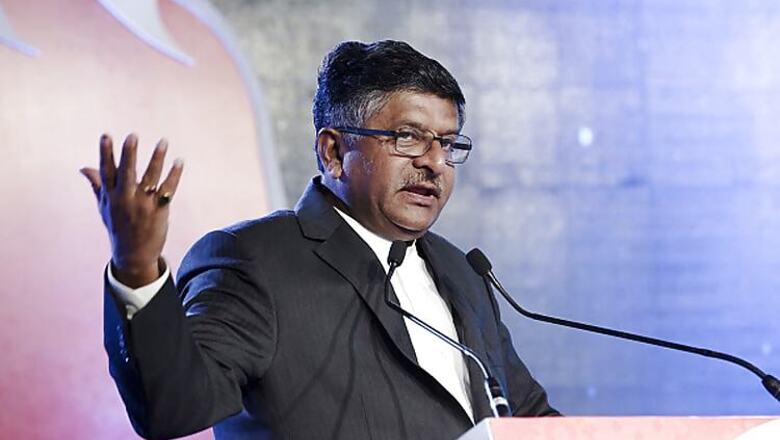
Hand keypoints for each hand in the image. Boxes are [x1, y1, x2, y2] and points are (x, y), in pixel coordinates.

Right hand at [80, 133, 183, 286]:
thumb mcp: (104, 207)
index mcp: (110, 196)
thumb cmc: (118, 227)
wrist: (133, 255)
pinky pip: (168, 189)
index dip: (106, 153)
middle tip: (132, 135)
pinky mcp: (159, 210)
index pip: (106, 171)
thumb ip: (97, 185)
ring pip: (151, 178)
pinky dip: (174, 175)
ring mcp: (143, 205)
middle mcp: (125, 199)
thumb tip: (83, 168)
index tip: (106, 135)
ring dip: (157, 158)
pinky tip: (179, 162)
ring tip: (163, 141)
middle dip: (129, 154)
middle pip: (126, 173)